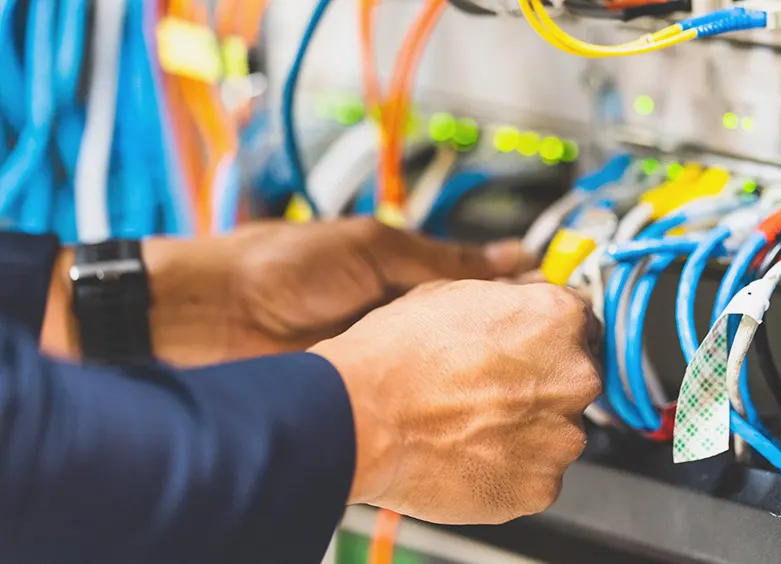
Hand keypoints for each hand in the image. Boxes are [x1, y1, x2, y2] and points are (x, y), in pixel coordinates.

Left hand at [41, 219, 533, 364]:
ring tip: (524, 379)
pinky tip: (475, 406)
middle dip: (506, 342)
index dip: (518, 296)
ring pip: (450, 369)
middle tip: (552, 351)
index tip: (560, 308)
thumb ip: (443, 260)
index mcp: (404, 273)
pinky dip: (442, 401)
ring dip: (478, 374)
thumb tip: (514, 254)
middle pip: (471, 331)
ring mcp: (385, 357)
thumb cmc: (280, 265)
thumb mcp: (374, 247)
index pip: (479, 286)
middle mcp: (400, 317)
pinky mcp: (367, 391)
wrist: (211, 317)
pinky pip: (416, 398)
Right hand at [311, 280, 601, 524]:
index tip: (527, 348)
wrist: (362, 417)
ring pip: (557, 430)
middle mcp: (576, 376)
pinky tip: (471, 454)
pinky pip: (537, 475)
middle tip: (489, 389)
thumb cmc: (398, 353)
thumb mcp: (454, 292)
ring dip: (527, 428)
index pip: (581, 323)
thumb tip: (526, 295)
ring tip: (471, 423)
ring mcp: (562, 436)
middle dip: (540, 383)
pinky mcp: (542, 485)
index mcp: (560, 319)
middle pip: (575, 378)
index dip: (546, 336)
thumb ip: (510, 297)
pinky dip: (512, 469)